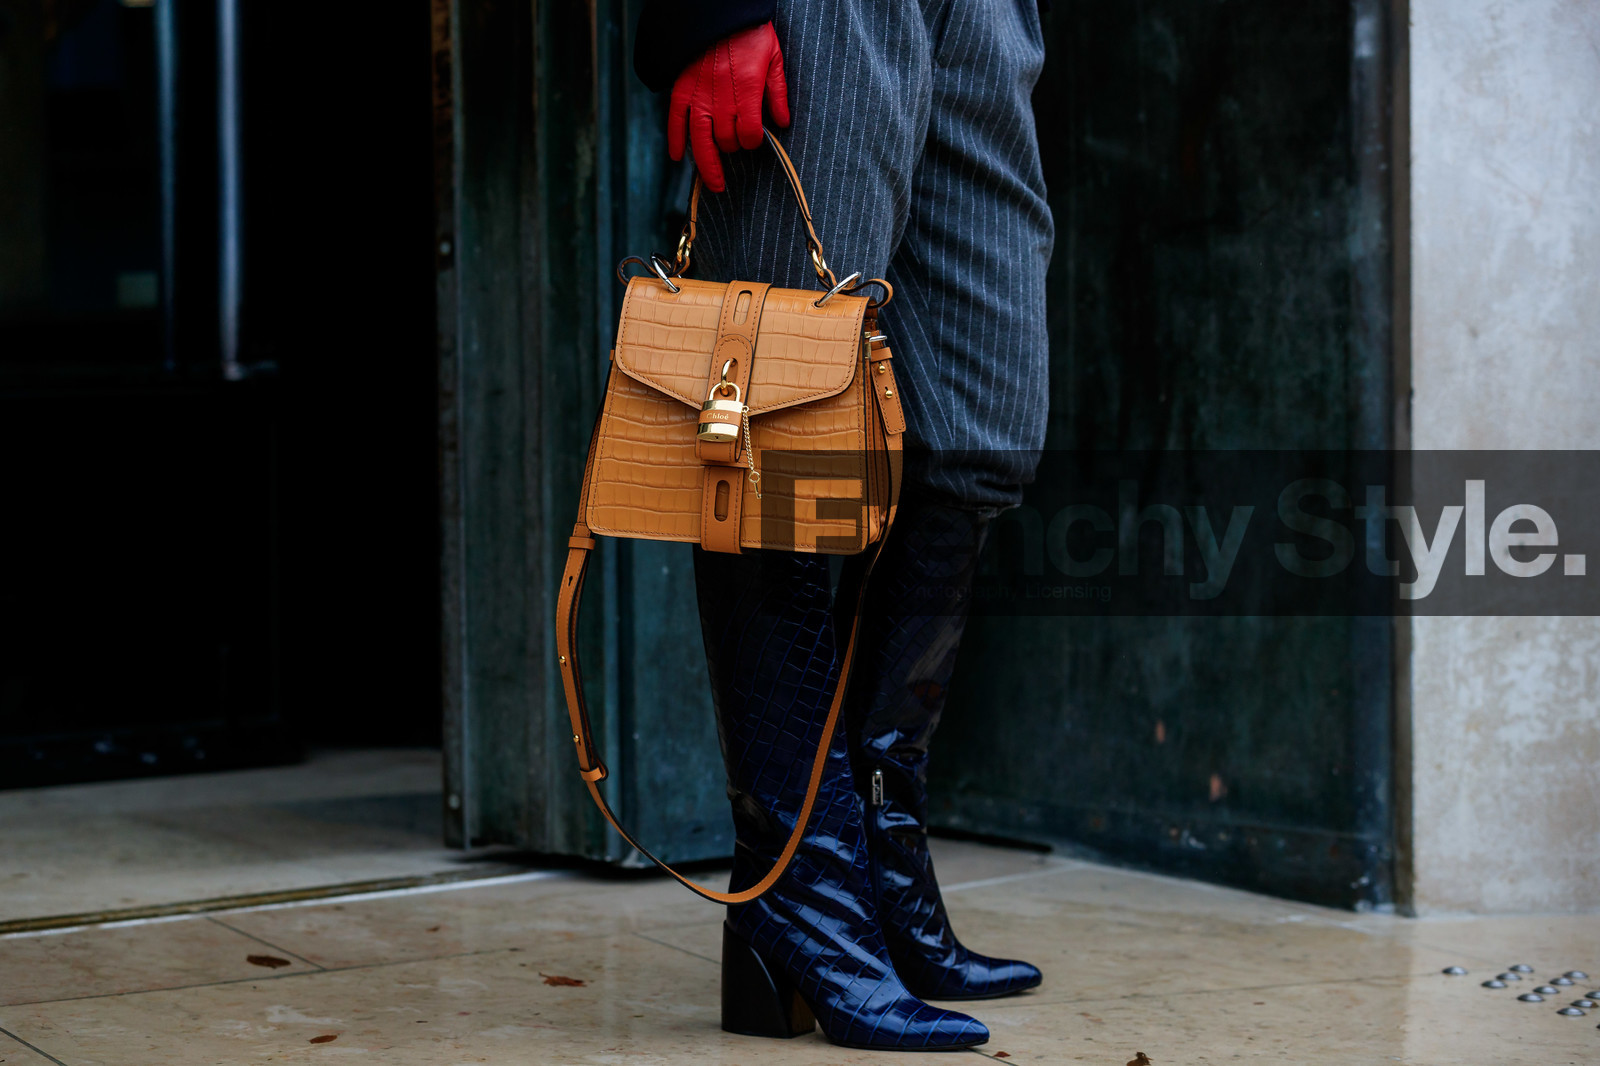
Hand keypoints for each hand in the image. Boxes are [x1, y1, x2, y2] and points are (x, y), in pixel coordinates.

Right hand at [667, 22, 789, 192]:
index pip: (749, 134)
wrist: (718, 10)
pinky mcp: (681, 89)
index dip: (753, 142)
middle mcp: (721, 98)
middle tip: (737, 145)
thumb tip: (782, 123)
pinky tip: (677, 157)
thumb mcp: (774, 57)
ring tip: (714, 184)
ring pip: (700, 141)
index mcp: (747, 90)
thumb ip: (778, 92)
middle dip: (734, 148)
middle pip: (726, 140)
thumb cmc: (750, 32)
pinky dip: (675, 141)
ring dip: (707, 166)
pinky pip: (675, 121)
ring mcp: (698, 95)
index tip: (755, 140)